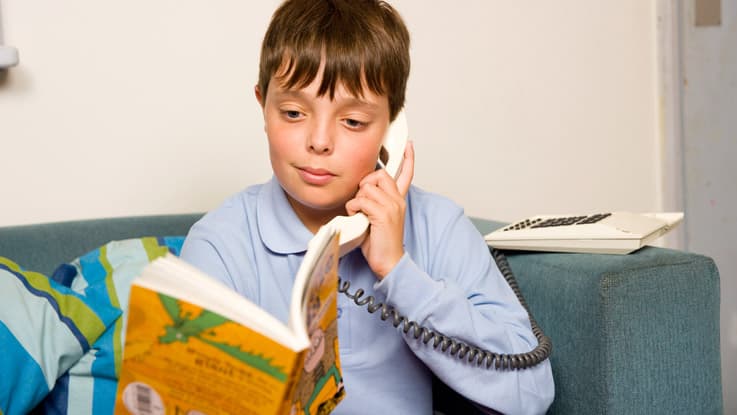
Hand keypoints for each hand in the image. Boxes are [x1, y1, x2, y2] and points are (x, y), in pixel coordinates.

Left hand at [345, 141, 414, 278]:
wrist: (389, 262)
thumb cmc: (380, 243)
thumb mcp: (377, 219)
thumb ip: (372, 203)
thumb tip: (359, 193)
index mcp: (399, 200)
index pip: (407, 174)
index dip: (408, 158)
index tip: (409, 145)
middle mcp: (398, 200)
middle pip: (379, 175)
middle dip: (365, 184)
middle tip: (361, 201)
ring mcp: (392, 206)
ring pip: (368, 187)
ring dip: (357, 200)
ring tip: (359, 213)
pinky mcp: (383, 214)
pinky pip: (362, 200)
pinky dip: (354, 208)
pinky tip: (358, 218)